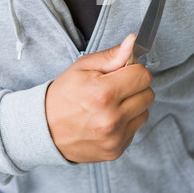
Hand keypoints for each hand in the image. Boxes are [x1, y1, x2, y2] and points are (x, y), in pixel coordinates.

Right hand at [45, 34, 153, 162]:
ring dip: (133, 105)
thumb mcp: (83, 67)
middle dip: (134, 87)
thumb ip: (112, 55)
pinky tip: (108, 118)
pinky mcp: (116, 150)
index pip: (143, 76)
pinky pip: (135, 129)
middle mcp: (112, 118)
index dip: (134, 70)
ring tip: (111, 104)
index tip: (123, 72)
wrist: (46, 128)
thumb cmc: (64, 94)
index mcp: (103, 93)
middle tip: (115, 87)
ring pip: (145, 112)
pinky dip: (126, 122)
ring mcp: (115, 137)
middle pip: (148, 94)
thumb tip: (133, 41)